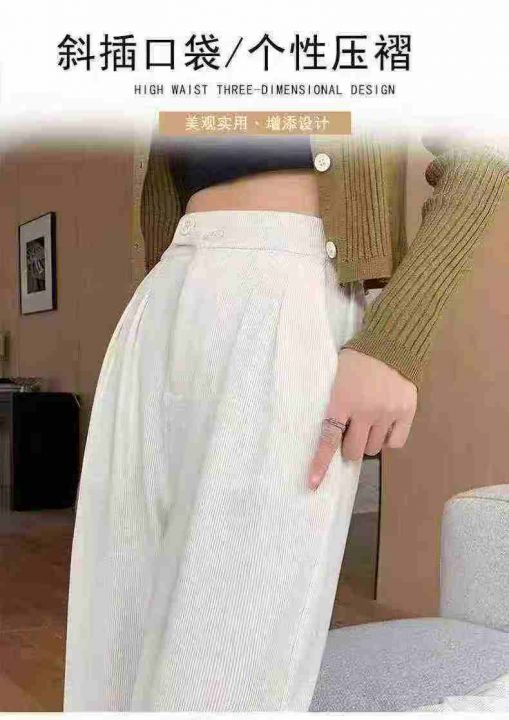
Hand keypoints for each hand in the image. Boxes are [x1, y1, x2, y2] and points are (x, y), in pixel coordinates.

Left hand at [307, 348, 417, 489]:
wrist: (390, 344)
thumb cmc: (356, 362)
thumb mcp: (335, 378)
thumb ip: (333, 404)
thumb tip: (329, 436)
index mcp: (342, 400)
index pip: (328, 438)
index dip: (321, 463)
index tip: (313, 484)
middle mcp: (365, 410)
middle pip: (354, 450)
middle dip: (350, 446)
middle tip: (351, 432)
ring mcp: (387, 412)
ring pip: (374, 448)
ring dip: (368, 441)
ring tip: (369, 421)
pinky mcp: (406, 412)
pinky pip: (395, 443)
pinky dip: (389, 438)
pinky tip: (385, 424)